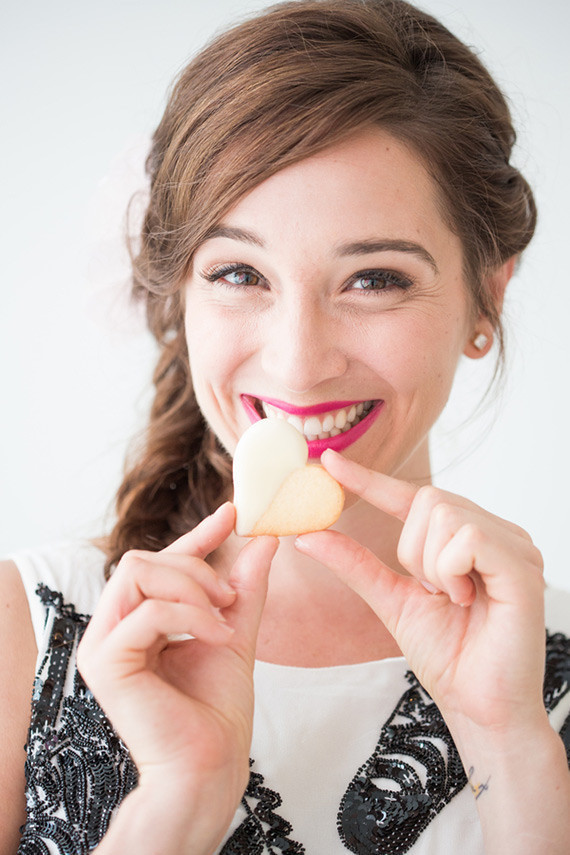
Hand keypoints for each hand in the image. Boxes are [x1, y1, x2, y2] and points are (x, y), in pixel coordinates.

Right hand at [77, 502, 277, 843]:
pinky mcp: (104, 663)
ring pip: (138, 573)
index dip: (194, 535)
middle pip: (141, 559)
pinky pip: (147, 610)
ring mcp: (102, 645)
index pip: (157, 563)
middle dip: (194, 568)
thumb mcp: (235, 631)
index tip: (233, 513)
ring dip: (192, 589)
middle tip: (230, 598)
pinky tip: (216, 637)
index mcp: (135, 622)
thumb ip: (245, 586)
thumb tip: (266, 538)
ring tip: (224, 620)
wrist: (211, 764)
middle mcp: (111, 629)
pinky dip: (190, 616)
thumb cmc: (217, 708)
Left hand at [295, 450, 546, 736]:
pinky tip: (467, 599)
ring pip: (445, 514)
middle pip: (428, 499)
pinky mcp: (523, 565)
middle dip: (412, 551)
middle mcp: (494, 533)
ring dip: (431, 565)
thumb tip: (308, 535)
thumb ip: (355, 564)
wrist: (478, 707)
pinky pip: (466, 537)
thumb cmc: (446, 655)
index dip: (370, 478)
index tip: (330, 461)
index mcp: (466, 538)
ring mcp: (514, 545)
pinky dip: (450, 571)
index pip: (413, 496)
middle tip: (431, 592)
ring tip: (453, 599)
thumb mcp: (390, 600)